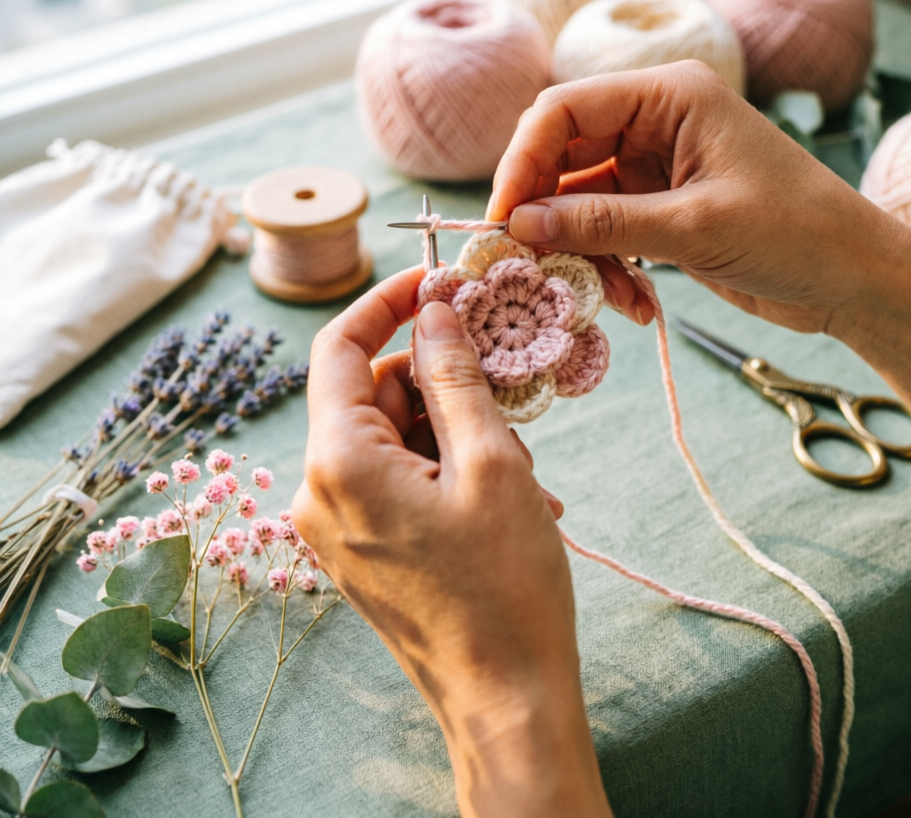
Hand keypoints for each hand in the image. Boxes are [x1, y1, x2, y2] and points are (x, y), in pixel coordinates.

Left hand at [292, 268, 612, 817]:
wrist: (505, 700)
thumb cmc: (504, 586)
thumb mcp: (490, 461)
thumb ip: (455, 374)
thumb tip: (435, 310)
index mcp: (339, 462)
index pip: (339, 347)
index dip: (387, 302)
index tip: (437, 281)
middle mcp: (321, 491)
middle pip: (373, 391)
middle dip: (440, 377)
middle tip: (505, 384)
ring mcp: (338, 524)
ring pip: (393, 433)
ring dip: (455, 428)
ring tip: (519, 466)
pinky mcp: (363, 546)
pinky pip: (397, 476)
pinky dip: (448, 465)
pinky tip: (508, 494)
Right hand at [487, 60, 910, 337]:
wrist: (855, 279)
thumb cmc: (797, 232)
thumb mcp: (694, 226)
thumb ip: (602, 223)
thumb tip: (518, 224)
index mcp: (669, 96)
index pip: (563, 109)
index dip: (522, 161)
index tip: (503, 219)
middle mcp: (655, 124)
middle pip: (562, 158)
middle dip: (546, 214)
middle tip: (532, 264)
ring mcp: (655, 169)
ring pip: (579, 204)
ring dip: (583, 254)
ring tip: (611, 297)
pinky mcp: (660, 210)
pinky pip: (606, 234)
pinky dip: (609, 269)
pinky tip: (637, 304)